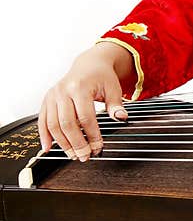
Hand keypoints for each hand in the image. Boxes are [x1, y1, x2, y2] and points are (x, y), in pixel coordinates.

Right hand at [37, 43, 130, 161]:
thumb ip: (116, 105)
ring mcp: (53, 96)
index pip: (86, 117)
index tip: (98, 147)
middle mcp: (63, 91)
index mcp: (80, 87)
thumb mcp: (113, 88)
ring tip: (72, 155)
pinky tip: (48, 148)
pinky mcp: (47, 100)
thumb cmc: (102, 77)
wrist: (89, 64)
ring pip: (53, 124)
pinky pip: (42, 120)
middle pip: (67, 123)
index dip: (92, 135)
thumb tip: (121, 118)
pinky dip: (44, 136)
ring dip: (62, 143)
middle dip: (76, 143)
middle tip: (84, 156)